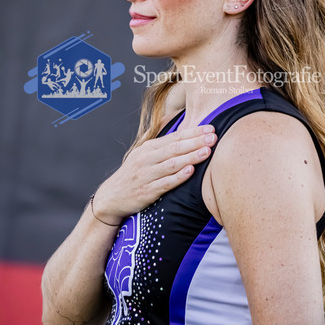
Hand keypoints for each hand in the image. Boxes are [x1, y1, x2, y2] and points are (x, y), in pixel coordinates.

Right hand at [92, 125, 216, 224]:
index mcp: (149, 148)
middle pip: (175, 148)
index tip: (210, 128)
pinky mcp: (147, 191)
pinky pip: (165, 183)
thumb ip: (163, 147)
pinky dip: (178, 177)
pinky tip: (190, 171)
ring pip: (172, 164)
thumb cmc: (134, 174)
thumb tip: (187, 136)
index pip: (175, 137)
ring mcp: (147, 175)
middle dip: (196, 142)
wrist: (111, 197)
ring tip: (207, 151)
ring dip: (191, 157)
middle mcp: (147, 159)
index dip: (193, 132)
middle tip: (213, 137)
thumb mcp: (144, 155)